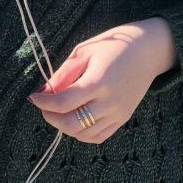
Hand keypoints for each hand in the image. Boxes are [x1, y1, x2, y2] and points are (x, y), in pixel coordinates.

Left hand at [26, 17, 176, 144]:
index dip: (44, 103)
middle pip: (72, 124)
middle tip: (44, 106)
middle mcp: (110, 102)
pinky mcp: (123, 118)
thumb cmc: (114, 45)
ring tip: (59, 112)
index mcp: (99, 82)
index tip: (33, 97)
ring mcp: (118, 113)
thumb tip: (45, 91)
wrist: (149, 50)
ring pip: (84, 135)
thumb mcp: (85, 51)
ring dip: (65, 127)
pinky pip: (98, 137)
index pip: (64, 102)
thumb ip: (64, 73)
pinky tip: (75, 120)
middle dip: (51, 118)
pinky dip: (82, 133)